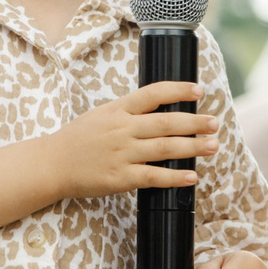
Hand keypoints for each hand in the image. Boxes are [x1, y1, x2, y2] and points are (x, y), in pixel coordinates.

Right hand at [38, 81, 216, 200]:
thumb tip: (162, 106)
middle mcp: (121, 129)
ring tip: (213, 146)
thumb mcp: (102, 114)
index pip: (152, 94)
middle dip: (194, 123)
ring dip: (192, 147)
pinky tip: (191, 176)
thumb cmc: (79, 139)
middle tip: (215, 123)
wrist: (52, 164)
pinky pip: (152, 176)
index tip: (198, 91)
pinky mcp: (120, 178)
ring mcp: (121, 154)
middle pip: (165, 123)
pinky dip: (174, 177)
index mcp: (117, 110)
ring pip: (164, 148)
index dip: (177, 90)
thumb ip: (129, 111)